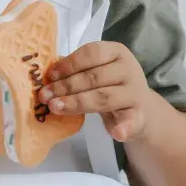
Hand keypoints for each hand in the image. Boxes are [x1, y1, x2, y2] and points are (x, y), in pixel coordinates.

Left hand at [38, 41, 159, 142]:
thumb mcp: (96, 71)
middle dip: (66, 86)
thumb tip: (47, 76)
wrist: (138, 106)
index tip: (50, 76)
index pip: (91, 53)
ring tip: (55, 107)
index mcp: (116, 52)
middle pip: (94, 77)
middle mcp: (129, 69)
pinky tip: (116, 133)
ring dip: (77, 103)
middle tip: (45, 96)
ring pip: (103, 97)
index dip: (69, 64)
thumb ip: (77, 70)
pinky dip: (124, 127)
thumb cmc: (109, 84)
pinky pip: (132, 121)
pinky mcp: (139, 115)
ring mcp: (135, 93)